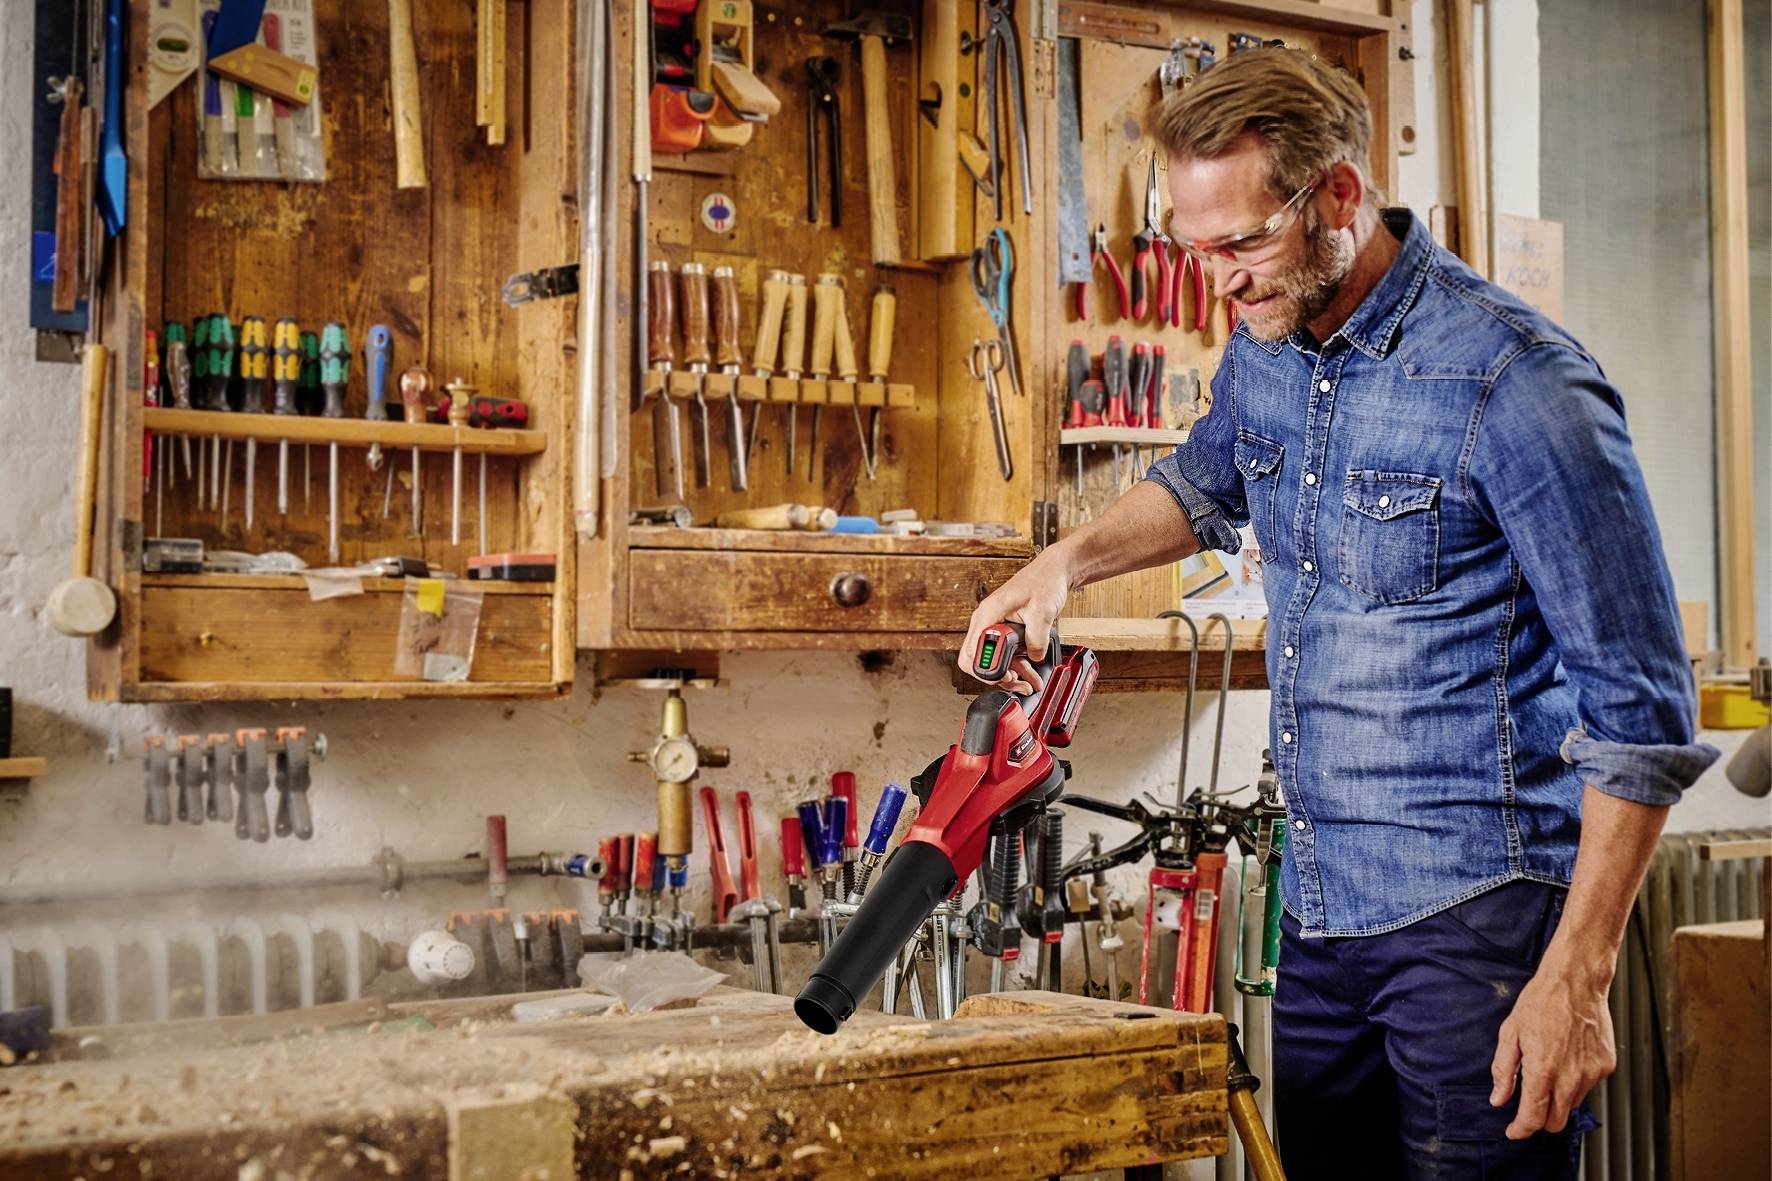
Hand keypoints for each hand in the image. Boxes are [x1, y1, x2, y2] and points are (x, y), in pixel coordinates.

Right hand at [957, 549, 1074, 694]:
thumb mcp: (1043, 611)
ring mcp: (993, 626)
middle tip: (1017, 685)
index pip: (973, 651)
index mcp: (989, 613)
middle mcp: (986, 620)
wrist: (1052, 572)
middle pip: (977, 660)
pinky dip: (1015, 666)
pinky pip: (1003, 654)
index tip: (1007, 676)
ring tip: (1029, 684)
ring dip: (1009, 675)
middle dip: (996, 677)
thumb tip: (1033, 657)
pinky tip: (1029, 673)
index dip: (987, 669)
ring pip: (991, 660)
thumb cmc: (1043, 582)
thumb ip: (1037, 637)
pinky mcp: (1003, 630)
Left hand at [1489, 954, 1615, 1137]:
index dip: (1521, 1129)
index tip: (1513, 1131)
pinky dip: (1575, 1082)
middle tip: (1527, 1106)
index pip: (1533, 1118)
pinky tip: (1567, 1058)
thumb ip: (1503, 1070)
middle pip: (1556, 1122)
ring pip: (1572, 1105)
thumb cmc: (1541, 1002)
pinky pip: (1588, 1086)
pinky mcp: (1606, 1066)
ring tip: (1548, 1068)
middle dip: (1540, 1120)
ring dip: (1557, 1099)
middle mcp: (1571, 1078)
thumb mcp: (1510, 1033)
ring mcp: (1592, 1074)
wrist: (1576, 982)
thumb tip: (1498, 1098)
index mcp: (1543, 1071)